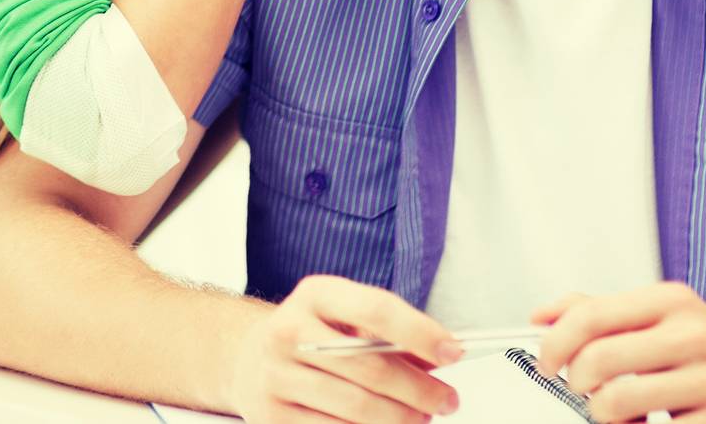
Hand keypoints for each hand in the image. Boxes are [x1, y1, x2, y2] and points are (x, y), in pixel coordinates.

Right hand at [229, 275, 461, 422]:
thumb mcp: (346, 317)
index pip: (375, 309)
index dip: (420, 331)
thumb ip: (390, 334)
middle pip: (369, 367)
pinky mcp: (272, 416)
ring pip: (356, 408)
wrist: (252, 359)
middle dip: (418, 389)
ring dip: (400, 418)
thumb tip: (442, 353)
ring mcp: (277, 376)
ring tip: (421, 418)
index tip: (454, 351)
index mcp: (314, 294)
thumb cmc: (314, 335)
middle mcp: (290, 330)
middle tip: (447, 400)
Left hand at [533, 283, 705, 423]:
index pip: (592, 315)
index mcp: (670, 301)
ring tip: (611, 410)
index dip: (556, 342)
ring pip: (621, 401)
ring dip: (602, 413)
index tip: (547, 361)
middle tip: (579, 388)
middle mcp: (692, 335)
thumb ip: (600, 310)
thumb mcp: (660, 313)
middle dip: (575, 382)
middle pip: (600, 359)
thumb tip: (541, 316)